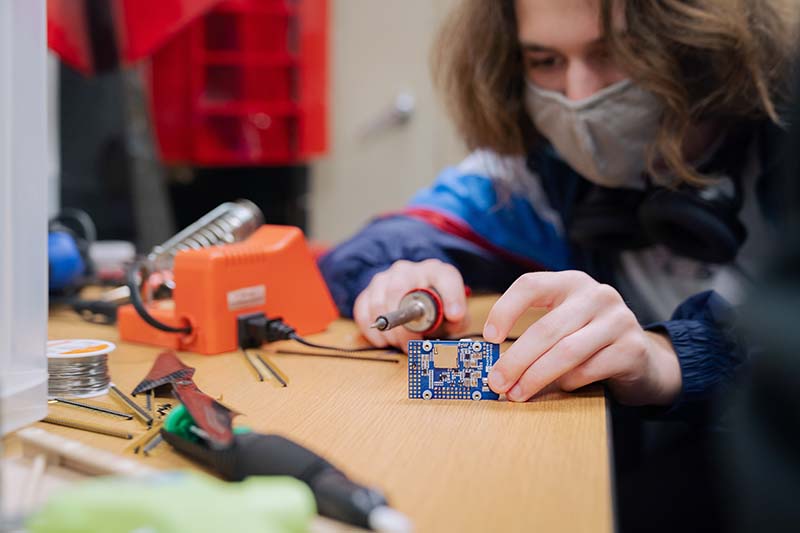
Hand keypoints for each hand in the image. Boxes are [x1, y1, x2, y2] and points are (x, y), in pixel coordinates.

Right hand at [353, 259, 468, 350]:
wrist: (411, 293)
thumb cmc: (434, 306)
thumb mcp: (452, 313)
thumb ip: (458, 319)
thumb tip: (453, 322)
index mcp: (436, 272)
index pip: (445, 277)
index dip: (452, 296)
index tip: (455, 316)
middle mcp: (408, 270)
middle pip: (400, 290)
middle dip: (406, 326)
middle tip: (414, 345)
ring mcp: (385, 278)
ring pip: (379, 303)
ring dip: (389, 332)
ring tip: (401, 345)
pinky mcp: (367, 291)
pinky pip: (363, 311)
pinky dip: (372, 332)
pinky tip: (384, 342)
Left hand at [482, 271, 681, 405]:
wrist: (644, 358)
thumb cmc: (591, 341)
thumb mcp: (565, 324)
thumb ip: (536, 334)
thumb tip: (495, 365)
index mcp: (572, 282)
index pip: (531, 285)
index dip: (505, 310)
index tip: (489, 338)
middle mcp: (597, 295)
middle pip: (545, 328)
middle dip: (515, 360)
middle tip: (496, 382)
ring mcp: (618, 320)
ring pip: (565, 351)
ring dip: (536, 377)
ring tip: (517, 393)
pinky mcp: (632, 348)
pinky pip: (589, 370)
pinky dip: (568, 383)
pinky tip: (560, 388)